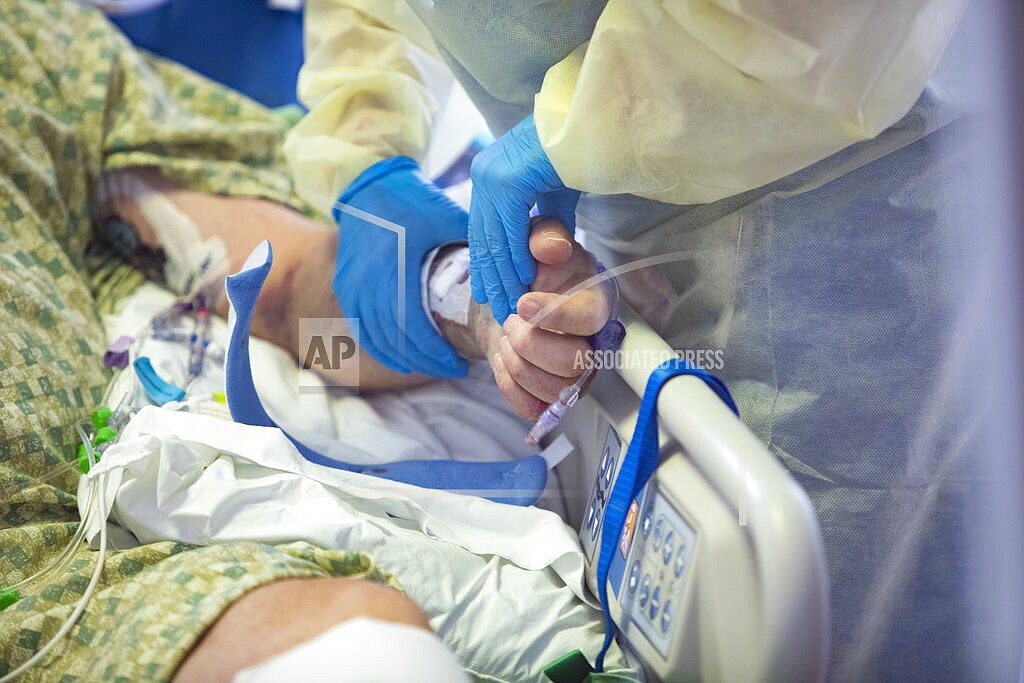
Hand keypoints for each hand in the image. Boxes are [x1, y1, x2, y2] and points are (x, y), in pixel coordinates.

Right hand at [333, 156, 467, 377]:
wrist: (366, 182)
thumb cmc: (410, 198)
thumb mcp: (446, 217)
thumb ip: (475, 245)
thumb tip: (510, 268)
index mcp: (393, 273)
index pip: (414, 330)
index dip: (437, 354)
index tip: (461, 366)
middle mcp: (367, 287)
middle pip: (396, 342)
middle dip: (427, 361)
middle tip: (454, 369)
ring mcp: (351, 289)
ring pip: (378, 340)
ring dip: (406, 359)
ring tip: (433, 365)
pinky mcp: (345, 288)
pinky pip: (362, 330)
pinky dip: (382, 348)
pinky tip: (402, 359)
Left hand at [469, 114, 579, 323]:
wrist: (592, 122)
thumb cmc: (579, 150)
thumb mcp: (555, 192)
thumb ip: (546, 220)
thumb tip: (545, 249)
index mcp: (489, 174)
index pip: (483, 228)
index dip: (486, 264)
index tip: (488, 291)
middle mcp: (484, 174)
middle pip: (484, 237)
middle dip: (492, 276)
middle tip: (498, 308)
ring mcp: (492, 176)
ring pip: (495, 238)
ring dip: (504, 275)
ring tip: (511, 303)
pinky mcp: (508, 181)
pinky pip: (510, 230)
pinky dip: (517, 256)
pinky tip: (524, 279)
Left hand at [487, 217, 613, 419]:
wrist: (514, 296)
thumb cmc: (537, 269)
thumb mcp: (540, 240)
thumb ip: (546, 237)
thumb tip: (550, 248)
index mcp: (597, 304)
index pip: (590, 320)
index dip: (556, 315)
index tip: (523, 302)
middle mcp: (592, 345)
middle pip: (572, 364)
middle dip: (530, 343)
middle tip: (511, 320)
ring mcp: (573, 375)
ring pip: (553, 389)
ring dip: (518, 364)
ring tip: (507, 338)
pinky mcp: (551, 395)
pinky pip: (534, 407)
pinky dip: (509, 385)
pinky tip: (503, 360)